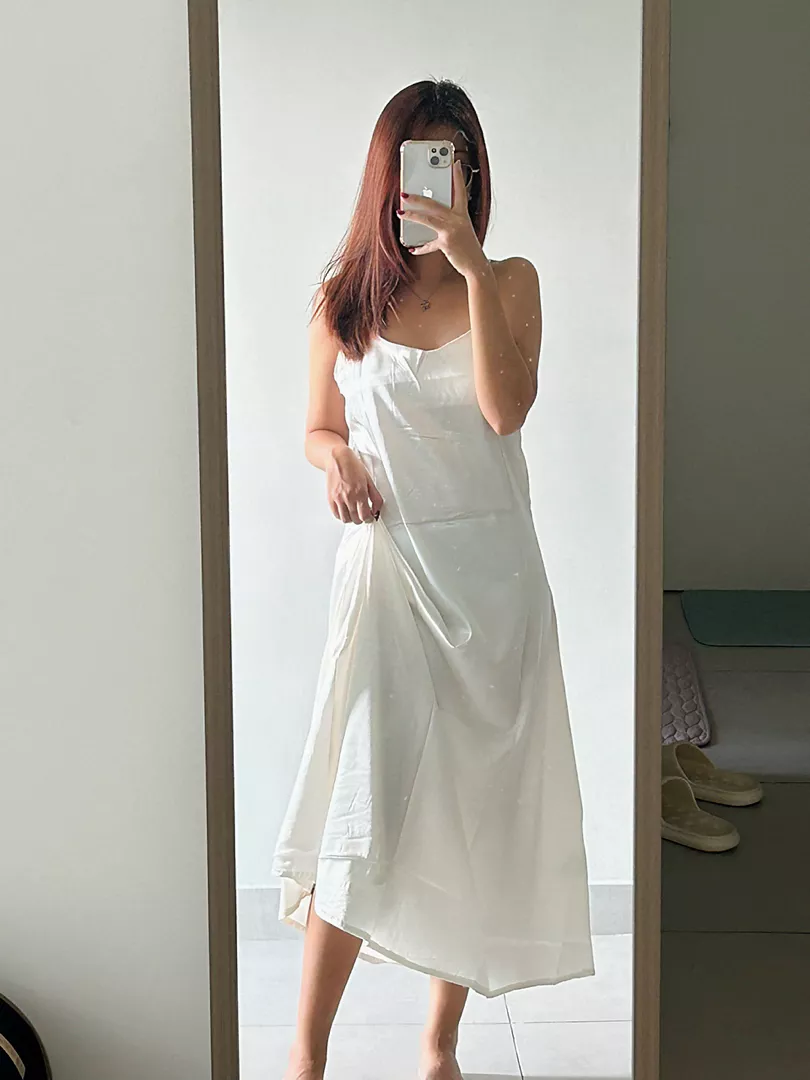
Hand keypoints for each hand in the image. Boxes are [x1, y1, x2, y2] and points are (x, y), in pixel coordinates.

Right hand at [326, 445, 383, 523]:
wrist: (338, 459)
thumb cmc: (353, 467)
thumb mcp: (369, 480)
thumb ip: (375, 497)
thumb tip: (377, 509)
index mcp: (360, 493)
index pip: (365, 516)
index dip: (369, 518)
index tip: (370, 516)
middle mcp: (348, 497)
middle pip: (356, 519)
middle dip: (361, 518)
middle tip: (363, 513)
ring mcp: (338, 499)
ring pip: (345, 519)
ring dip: (351, 518)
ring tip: (354, 512)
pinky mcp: (330, 498)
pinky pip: (336, 514)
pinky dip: (341, 515)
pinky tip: (345, 509)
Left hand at [397, 159, 487, 278]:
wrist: (477, 266)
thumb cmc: (468, 248)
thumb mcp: (461, 231)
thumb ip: (448, 222)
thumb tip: (429, 218)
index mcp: (463, 214)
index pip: (460, 191)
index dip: (458, 176)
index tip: (455, 163)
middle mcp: (458, 219)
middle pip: (434, 203)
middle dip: (418, 197)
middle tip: (404, 193)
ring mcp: (452, 230)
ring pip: (428, 218)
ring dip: (411, 215)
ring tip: (400, 212)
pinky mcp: (447, 242)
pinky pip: (429, 244)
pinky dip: (420, 247)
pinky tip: (412, 248)